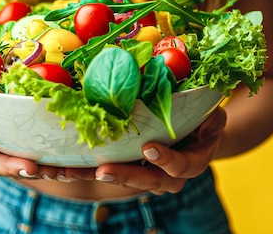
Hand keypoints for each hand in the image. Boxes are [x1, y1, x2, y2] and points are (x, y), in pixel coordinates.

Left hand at [65, 107, 226, 194]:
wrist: (198, 135)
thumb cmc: (205, 119)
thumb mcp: (210, 112)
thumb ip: (205, 110)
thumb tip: (191, 92)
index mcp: (191, 162)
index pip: (180, 166)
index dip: (166, 159)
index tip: (149, 147)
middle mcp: (167, 175)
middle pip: (146, 181)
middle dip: (124, 176)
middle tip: (103, 171)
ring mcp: (145, 173)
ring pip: (121, 179)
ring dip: (95, 176)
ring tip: (71, 172)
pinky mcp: (127, 165)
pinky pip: (106, 170)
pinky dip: (84, 170)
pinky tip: (61, 166)